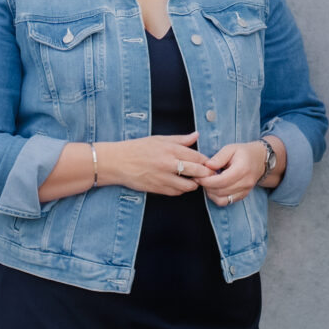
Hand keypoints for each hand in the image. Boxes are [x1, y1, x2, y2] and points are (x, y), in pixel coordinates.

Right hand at [106, 133, 222, 196]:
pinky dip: (181, 190)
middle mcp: (168, 164)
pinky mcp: (157, 189)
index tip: (211, 164)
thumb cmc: (138, 148)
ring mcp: (163, 178)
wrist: (118, 162)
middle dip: (206, 174)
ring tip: (195, 181)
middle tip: (210, 175)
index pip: (196, 157)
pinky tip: (181, 185)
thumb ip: (180, 139)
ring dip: (194, 184)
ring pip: (188, 186)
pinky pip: (176, 193)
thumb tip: (196, 135)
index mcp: (170, 149)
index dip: (206, 162)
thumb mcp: (159, 139)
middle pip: (196, 172)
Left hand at [202, 139, 285, 204]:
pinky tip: (213, 188)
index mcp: (242, 169)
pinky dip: (217, 197)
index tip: (198, 176)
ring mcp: (245, 191)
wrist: (260, 160)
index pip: (221, 181)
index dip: (207, 181)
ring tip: (207, 182)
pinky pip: (227, 202)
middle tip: (199, 178)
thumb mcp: (231, 148)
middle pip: (221, 191)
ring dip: (211, 193)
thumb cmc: (244, 153)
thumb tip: (207, 166)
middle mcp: (245, 182)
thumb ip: (219, 157)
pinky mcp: (243, 196)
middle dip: (206, 186)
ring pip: (222, 199)